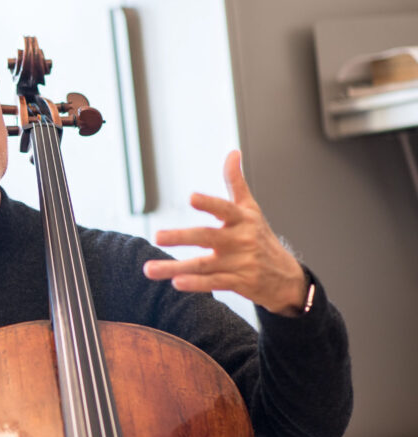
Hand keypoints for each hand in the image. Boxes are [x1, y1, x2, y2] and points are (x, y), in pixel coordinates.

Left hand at [142, 150, 307, 315]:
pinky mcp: (239, 282)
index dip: (209, 204)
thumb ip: (236, 183)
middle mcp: (241, 240)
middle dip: (181, 237)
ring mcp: (240, 263)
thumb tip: (232, 152)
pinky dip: (196, 284)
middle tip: (157, 236)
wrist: (286, 278)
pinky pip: (214, 283)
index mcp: (242, 220)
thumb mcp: (251, 209)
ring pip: (203, 264)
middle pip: (207, 237)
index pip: (225, 208)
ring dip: (175, 267)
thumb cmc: (261, 238)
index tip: (192, 197)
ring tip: (150, 269)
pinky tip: (176, 283)